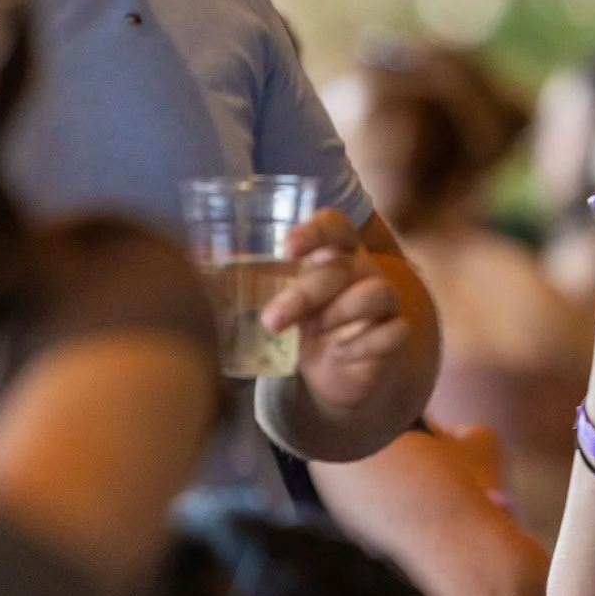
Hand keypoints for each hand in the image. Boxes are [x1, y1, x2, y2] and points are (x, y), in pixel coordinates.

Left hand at [262, 209, 412, 414]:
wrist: (337, 370)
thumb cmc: (305, 324)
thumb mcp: (279, 302)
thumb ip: (252, 284)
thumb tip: (199, 269)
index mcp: (334, 252)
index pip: (335, 225)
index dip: (315, 231)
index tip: (287, 247)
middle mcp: (363, 270)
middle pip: (342, 267)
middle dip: (305, 293)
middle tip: (271, 319)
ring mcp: (384, 301)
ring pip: (377, 293)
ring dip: (338, 314)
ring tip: (311, 335)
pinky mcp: (395, 333)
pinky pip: (393, 331)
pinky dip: (366, 343)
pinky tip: (341, 353)